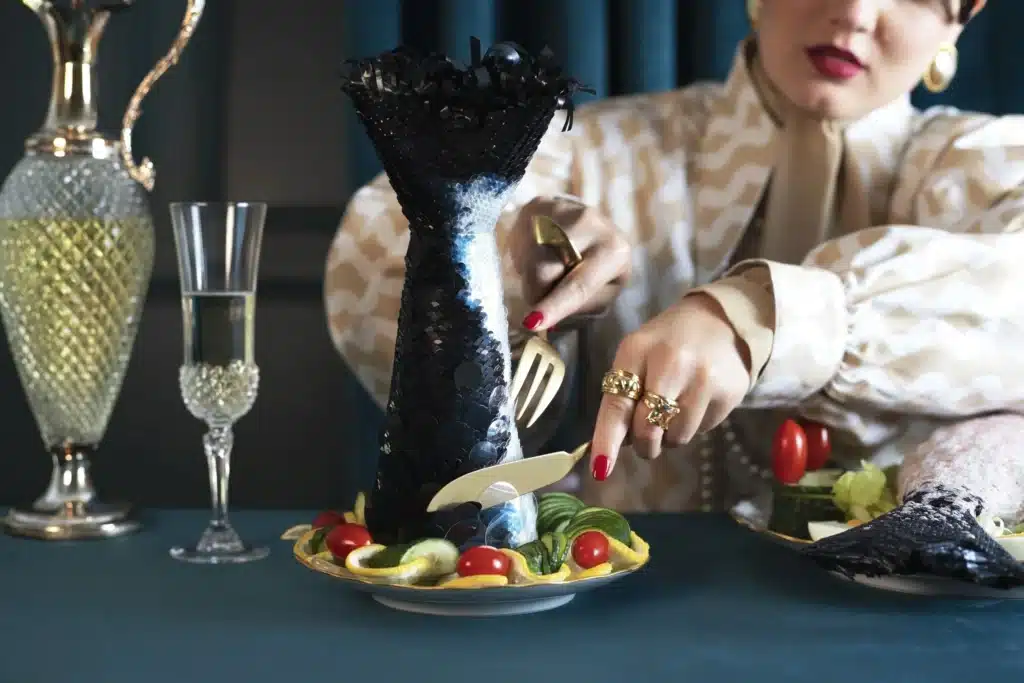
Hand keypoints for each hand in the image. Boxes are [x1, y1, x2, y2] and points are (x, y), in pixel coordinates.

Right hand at [509, 196, 630, 330]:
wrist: (592, 227)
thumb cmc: (601, 268)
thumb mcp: (605, 291)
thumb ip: (582, 304)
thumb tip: (547, 316)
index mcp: (614, 250)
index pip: (579, 285)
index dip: (555, 305)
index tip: (533, 323)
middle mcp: (590, 224)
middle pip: (544, 273)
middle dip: (538, 294)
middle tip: (546, 297)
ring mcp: (562, 210)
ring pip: (528, 259)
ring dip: (529, 278)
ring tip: (545, 273)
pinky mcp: (539, 204)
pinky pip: (519, 242)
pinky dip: (524, 258)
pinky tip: (537, 254)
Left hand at [588, 293, 750, 479]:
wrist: (721, 321)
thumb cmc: (667, 344)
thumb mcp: (637, 356)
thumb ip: (621, 397)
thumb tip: (609, 450)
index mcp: (637, 350)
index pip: (617, 404)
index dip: (607, 440)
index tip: (601, 469)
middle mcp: (670, 362)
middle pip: (646, 428)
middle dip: (643, 443)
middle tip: (646, 438)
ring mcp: (703, 378)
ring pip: (676, 436)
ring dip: (669, 436)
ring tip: (675, 409)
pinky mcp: (728, 393)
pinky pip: (701, 431)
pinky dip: (693, 426)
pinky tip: (696, 401)